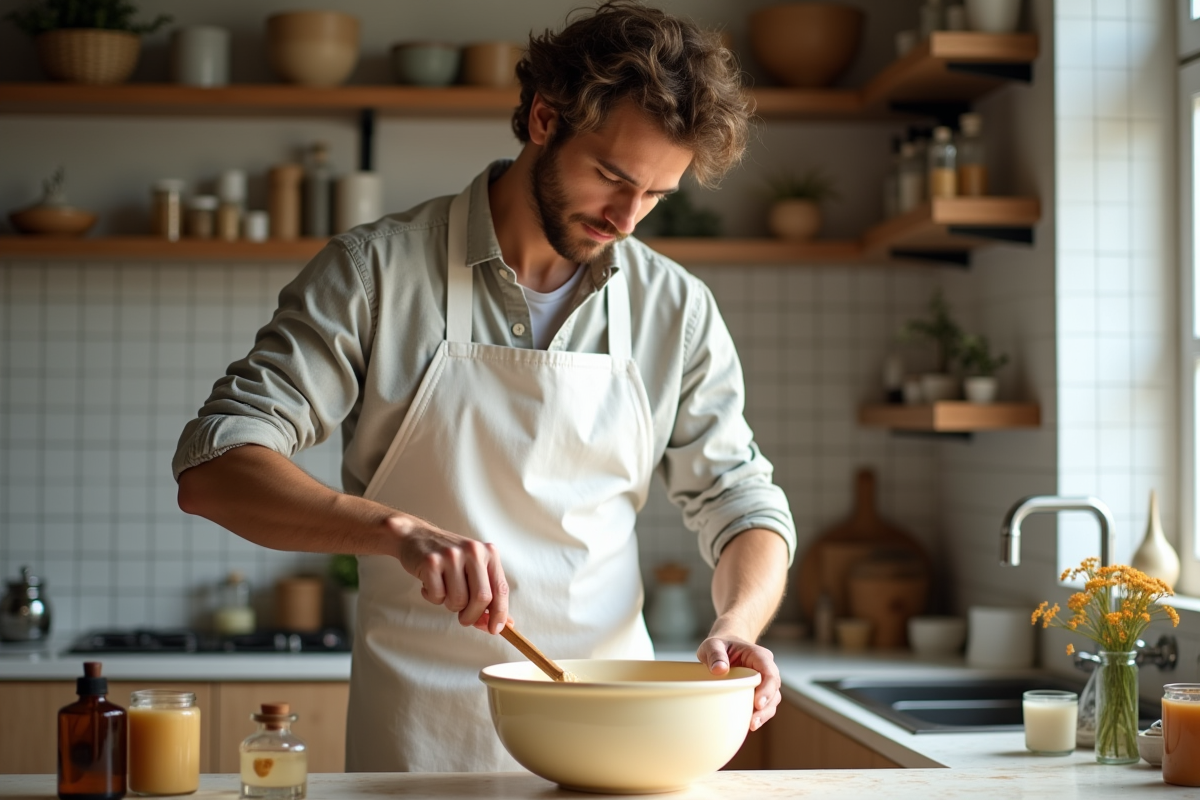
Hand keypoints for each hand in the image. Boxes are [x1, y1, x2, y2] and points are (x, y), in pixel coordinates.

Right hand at [390, 516, 508, 632]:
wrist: (416, 536)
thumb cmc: (448, 559)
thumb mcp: (472, 570)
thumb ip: (488, 594)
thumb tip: (503, 624)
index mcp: (489, 553)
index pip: (500, 589)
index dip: (500, 613)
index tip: (495, 629)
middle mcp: (473, 551)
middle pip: (482, 598)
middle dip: (473, 616)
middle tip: (464, 619)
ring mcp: (452, 555)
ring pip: (458, 600)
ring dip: (450, 605)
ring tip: (444, 591)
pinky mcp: (431, 562)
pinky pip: (437, 596)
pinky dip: (433, 597)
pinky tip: (430, 583)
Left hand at [696, 635, 781, 731]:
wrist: (723, 648)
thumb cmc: (720, 645)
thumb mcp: (712, 645)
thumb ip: (715, 654)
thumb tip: (719, 669)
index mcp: (758, 655)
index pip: (769, 672)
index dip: (767, 689)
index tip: (757, 703)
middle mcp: (765, 668)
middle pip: (774, 689)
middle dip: (766, 706)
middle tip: (753, 721)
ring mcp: (764, 681)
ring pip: (772, 700)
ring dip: (764, 714)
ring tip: (751, 725)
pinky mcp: (758, 692)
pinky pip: (764, 705)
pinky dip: (759, 715)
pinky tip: (749, 724)